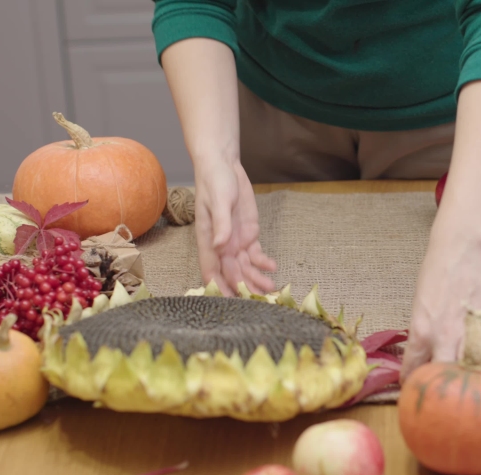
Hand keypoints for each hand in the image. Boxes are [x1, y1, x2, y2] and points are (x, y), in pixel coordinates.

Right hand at [193, 159, 276, 295]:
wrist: (224, 166)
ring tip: (271, 288)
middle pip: (232, 273)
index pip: (211, 269)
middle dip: (243, 287)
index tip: (230, 300)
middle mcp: (222, 245)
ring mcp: (236, 241)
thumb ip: (221, 224)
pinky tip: (272, 267)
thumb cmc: (215, 182)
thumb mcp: (219, 200)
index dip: (219, 286)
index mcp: (208, 240)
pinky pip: (256, 255)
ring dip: (256, 279)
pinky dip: (264, 263)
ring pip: (246, 268)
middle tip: (258, 300)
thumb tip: (220, 245)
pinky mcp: (249, 235)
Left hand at [400, 230, 480, 382]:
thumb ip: (422, 337)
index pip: (413, 372)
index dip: (413, 384)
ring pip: (466, 375)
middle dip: (437, 391)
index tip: (415, 389)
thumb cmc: (434, 277)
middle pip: (439, 380)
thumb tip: (423, 360)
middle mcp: (443, 338)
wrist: (460, 254)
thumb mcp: (418, 310)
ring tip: (460, 390)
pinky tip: (479, 373)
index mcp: (420, 333)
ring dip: (462, 383)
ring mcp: (468, 335)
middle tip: (437, 396)